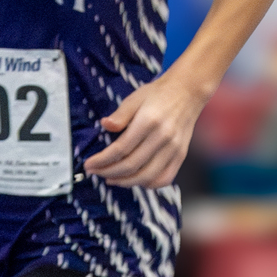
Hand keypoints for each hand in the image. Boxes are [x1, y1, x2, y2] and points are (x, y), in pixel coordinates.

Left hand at [83, 75, 206, 188]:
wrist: (188, 91)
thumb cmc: (158, 94)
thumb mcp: (135, 98)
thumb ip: (120, 114)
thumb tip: (105, 125)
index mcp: (149, 121)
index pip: (121, 149)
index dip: (102, 160)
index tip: (89, 164)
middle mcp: (163, 136)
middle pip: (131, 165)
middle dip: (108, 172)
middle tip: (96, 172)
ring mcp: (174, 147)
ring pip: (147, 176)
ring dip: (125, 182)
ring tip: (111, 178)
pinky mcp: (181, 154)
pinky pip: (165, 178)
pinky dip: (149, 184)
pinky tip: (135, 180)